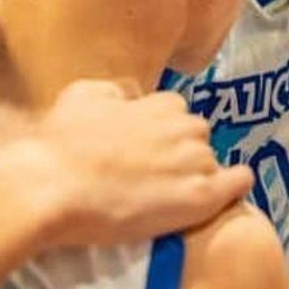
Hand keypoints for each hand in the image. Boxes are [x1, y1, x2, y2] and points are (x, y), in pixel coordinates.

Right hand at [0, 82, 252, 251]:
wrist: (51, 187)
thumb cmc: (58, 144)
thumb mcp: (82, 95)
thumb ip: (116, 91)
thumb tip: (133, 96)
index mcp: (161, 105)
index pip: (176, 113)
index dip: (161, 133)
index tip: (144, 151)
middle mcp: (185, 127)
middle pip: (197, 137)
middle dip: (180, 152)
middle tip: (151, 177)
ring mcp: (195, 162)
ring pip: (212, 162)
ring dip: (195, 175)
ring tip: (166, 197)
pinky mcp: (200, 197)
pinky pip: (238, 183)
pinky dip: (233, 187)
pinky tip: (221, 197)